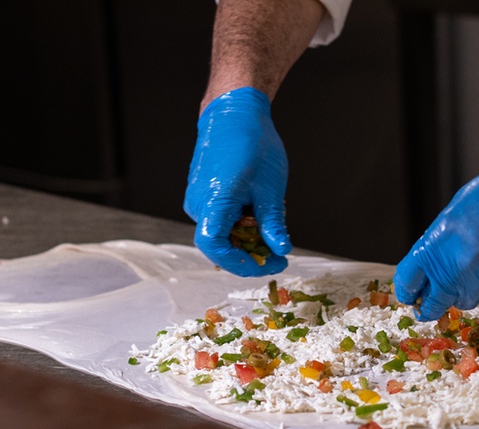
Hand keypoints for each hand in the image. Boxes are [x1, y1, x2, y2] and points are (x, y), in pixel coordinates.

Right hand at [184, 87, 290, 275]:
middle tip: (280, 254)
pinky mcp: (203, 194)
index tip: (268, 264)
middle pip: (221, 244)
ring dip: (249, 237)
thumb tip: (281, 250)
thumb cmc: (251, 143)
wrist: (233, 114)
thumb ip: (273, 224)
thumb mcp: (271, 189)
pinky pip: (221, 218)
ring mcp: (198, 199)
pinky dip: (242, 223)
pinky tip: (260, 210)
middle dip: (251, 253)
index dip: (240, 263)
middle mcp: (198, 203)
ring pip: (223, 232)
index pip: (215, 247)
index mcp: (213, 201)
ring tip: (273, 223)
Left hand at [394, 130, 478, 319]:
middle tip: (435, 302)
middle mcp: (462, 265)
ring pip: (469, 298)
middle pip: (436, 303)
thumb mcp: (456, 213)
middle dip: (434, 304)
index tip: (411, 295)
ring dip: (469, 288)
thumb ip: (441, 246)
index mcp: (440, 243)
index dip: (408, 291)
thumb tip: (432, 270)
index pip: (408, 283)